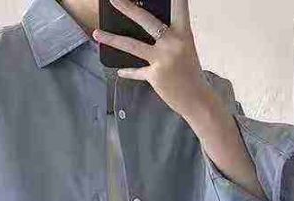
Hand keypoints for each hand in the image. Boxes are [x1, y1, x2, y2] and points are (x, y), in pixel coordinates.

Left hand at [93, 0, 268, 200]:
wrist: (197, 99)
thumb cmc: (190, 73)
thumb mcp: (184, 49)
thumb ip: (168, 38)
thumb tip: (148, 30)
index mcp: (183, 33)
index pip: (178, 6)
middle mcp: (172, 43)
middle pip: (146, 20)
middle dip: (128, 8)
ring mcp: (162, 59)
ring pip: (131, 45)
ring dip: (112, 39)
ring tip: (96, 33)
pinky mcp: (154, 75)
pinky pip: (136, 71)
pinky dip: (128, 72)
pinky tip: (120, 71)